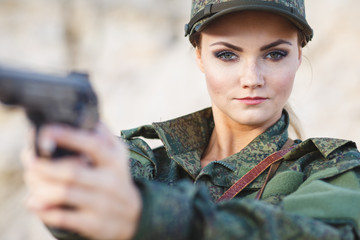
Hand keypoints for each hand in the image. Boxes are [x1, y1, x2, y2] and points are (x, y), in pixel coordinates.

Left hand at [22, 123, 140, 239]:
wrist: (134, 215)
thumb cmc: (116, 178)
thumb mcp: (117, 155)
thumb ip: (101, 134)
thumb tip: (78, 116)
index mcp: (115, 160)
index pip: (93, 145)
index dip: (68, 136)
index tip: (45, 131)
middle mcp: (110, 181)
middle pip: (70, 172)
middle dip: (43, 166)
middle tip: (30, 160)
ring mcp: (102, 204)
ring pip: (63, 193)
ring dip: (39, 186)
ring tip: (32, 178)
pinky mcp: (94, 224)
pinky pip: (62, 217)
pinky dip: (43, 209)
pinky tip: (34, 201)